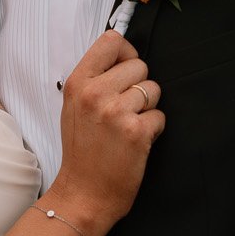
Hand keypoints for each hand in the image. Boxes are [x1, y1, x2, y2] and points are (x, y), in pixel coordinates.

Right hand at [52, 29, 164, 235]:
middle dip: (139, 86)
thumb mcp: (74, 106)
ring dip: (147, 108)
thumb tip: (123, 55)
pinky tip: (135, 142)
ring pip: (153, 90)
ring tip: (127, 126)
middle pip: (139, 65)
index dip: (126, 53)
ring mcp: (116, 112)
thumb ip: (95, 79)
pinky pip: (160, 115)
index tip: (124, 70)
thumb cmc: (81, 150)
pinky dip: (153, 129)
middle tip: (124, 110)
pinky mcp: (136, 132)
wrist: (83, 194)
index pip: (112, 41)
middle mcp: (95, 93)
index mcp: (78, 83)